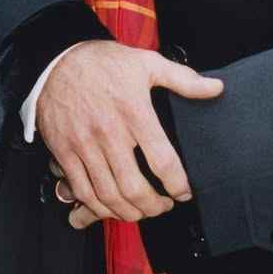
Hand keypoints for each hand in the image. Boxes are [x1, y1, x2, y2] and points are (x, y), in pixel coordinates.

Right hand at [37, 39, 223, 228]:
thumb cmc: (104, 63)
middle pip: (134, 187)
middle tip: (164, 205)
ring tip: (143, 210)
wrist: (56, 61)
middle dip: (154, 206)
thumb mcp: (147, 62)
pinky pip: (83, 191)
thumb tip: (215, 88)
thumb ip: (183, 79)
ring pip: (108, 195)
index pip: (162, 160)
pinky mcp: (65, 153)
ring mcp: (84, 145)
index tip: (184, 191)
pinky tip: (113, 206)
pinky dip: (99, 207)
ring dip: (129, 212)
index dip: (177, 184)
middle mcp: (109, 132)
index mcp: (134, 111)